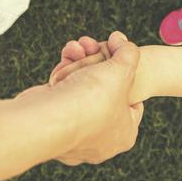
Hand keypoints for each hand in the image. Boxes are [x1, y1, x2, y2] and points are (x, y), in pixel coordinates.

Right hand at [28, 32, 142, 164]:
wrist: (47, 119)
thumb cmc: (93, 99)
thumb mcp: (122, 70)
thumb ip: (128, 53)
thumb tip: (120, 39)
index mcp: (124, 135)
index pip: (133, 104)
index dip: (128, 77)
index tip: (119, 61)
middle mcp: (100, 140)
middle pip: (104, 92)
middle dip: (99, 63)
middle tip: (94, 46)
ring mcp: (74, 134)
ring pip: (82, 90)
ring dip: (81, 62)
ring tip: (78, 46)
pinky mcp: (53, 122)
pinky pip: (63, 93)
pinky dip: (64, 71)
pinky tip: (66, 54)